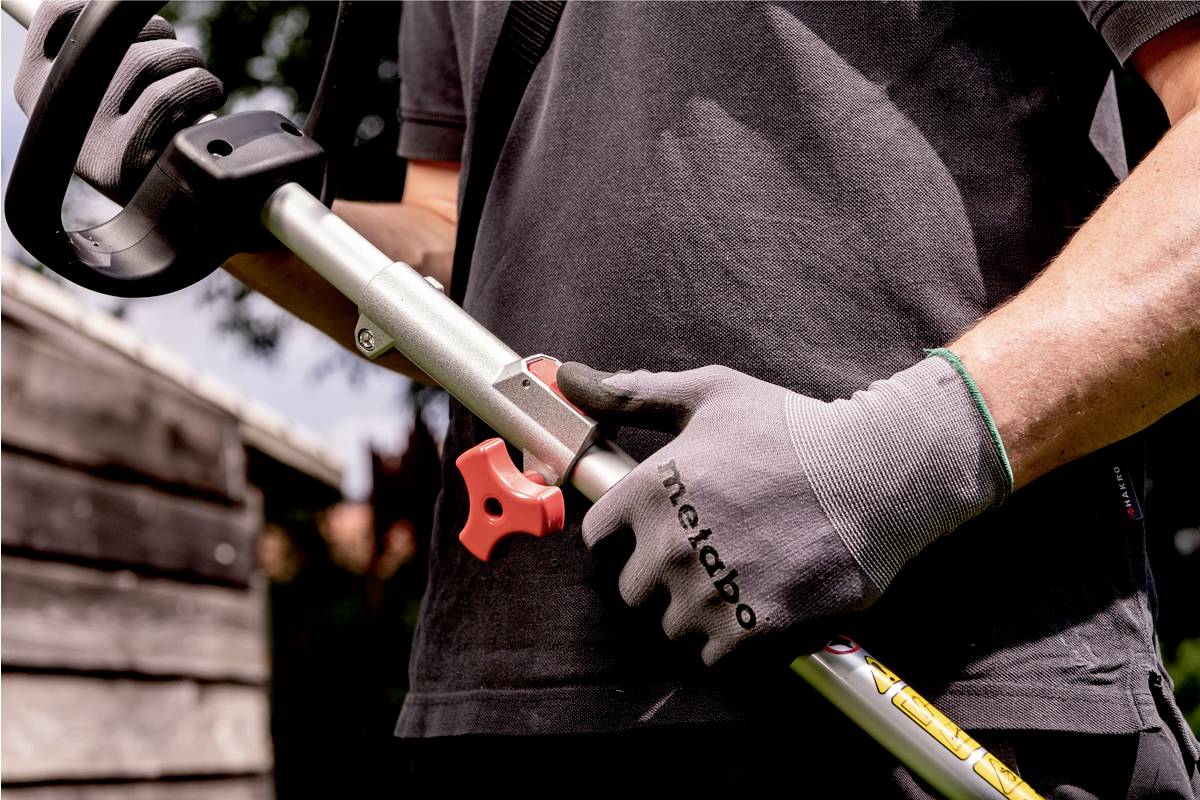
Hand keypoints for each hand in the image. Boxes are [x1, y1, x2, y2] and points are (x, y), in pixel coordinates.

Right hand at [15, 0, 222, 202]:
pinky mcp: (125, 160)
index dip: (111, 7)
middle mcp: (51, 110)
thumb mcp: (108, 94)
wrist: (168, 207)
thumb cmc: (145, 137)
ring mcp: (86, 137)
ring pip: (149, 61)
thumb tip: (125, 6)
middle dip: (163, 38)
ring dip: (189, 63)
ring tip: (197, 83)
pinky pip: (169, 95)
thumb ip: (105, 50)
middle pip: (116, 34)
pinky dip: (203, 89)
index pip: (60, 11)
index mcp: (37, 85)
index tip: (141, 24)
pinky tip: (208, 101)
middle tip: (179, 62)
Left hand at [558, 355, 1010, 664]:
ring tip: (736, 578)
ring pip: (671, 625)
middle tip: (705, 554)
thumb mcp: (712, 392)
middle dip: (658, 576)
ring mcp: (708, 591)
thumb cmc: (792, 428)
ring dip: (695, 610)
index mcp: (649, 489)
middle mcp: (668, 546)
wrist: (875, 474)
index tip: (652, 529)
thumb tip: (569, 376)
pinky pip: (713, 655)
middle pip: (630, 589)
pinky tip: (756, 604)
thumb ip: (636, 393)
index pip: (596, 537)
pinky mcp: (750, 628)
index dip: (623, 534)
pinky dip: (730, 639)